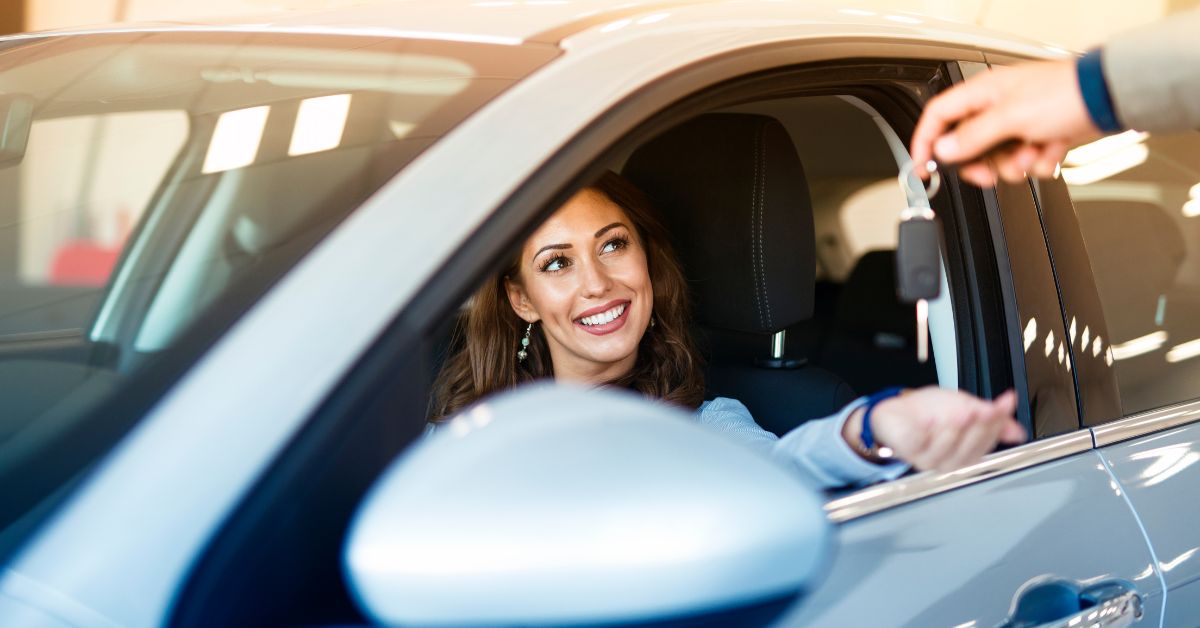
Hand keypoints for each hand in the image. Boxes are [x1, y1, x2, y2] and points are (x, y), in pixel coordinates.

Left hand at [846, 387, 1026, 472]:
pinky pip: (917, 444)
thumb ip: (990, 417)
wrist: (897, 411)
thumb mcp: (966, 407)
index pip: (987, 443)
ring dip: (955, 431)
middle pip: (969, 451)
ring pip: (946, 452)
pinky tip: (930, 421)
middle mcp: (948, 460)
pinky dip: (924, 432)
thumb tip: (1018, 430)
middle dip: (979, 429)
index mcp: (966, 452)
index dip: (997, 424)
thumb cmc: (930, 412)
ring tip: (962, 413)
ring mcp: (927, 458)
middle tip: (985, 409)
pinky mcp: (906, 451)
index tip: (1004, 404)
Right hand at [909, 59, 1102, 186]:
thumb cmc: (1065, 94)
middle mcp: (997, 108)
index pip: (938, 116)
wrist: (1108, 99)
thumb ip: (972, 136)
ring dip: (1015, 164)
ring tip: (1034, 152)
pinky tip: (1051, 148)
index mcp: (983, 94)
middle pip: (967, 146)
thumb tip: (944, 150)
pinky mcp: (1038, 137)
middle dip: (981, 164)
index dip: (925, 141)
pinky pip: (1024, 162)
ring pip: (997, 158)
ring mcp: (1018, 123)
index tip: (923, 166)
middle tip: (989, 172)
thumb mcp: (1010, 117)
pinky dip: (1038, 161)